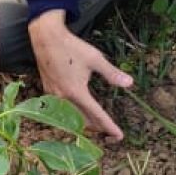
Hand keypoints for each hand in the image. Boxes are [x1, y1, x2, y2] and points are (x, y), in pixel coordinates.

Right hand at [28, 11, 133, 140]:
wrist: (46, 38)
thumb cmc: (72, 47)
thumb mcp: (95, 58)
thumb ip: (111, 73)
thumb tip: (130, 83)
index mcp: (77, 91)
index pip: (97, 115)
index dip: (109, 126)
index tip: (119, 136)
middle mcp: (64, 98)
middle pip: (83, 121)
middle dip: (98, 128)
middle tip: (110, 132)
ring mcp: (53, 96)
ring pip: (71, 117)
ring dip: (84, 123)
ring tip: (97, 126)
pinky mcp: (47, 91)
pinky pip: (61, 109)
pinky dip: (72, 115)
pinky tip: (77, 112)